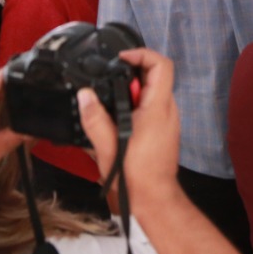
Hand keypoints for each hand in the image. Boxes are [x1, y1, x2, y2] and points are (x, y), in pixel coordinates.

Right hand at [79, 48, 181, 207]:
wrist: (154, 199)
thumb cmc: (136, 176)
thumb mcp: (108, 146)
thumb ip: (94, 118)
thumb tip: (84, 95)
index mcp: (158, 108)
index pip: (161, 65)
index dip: (142, 54)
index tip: (121, 58)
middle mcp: (168, 110)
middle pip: (154, 76)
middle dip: (130, 74)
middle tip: (108, 82)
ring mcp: (168, 120)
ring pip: (152, 92)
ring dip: (130, 92)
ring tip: (109, 104)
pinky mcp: (164, 130)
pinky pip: (151, 106)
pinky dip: (134, 105)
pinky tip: (117, 120)